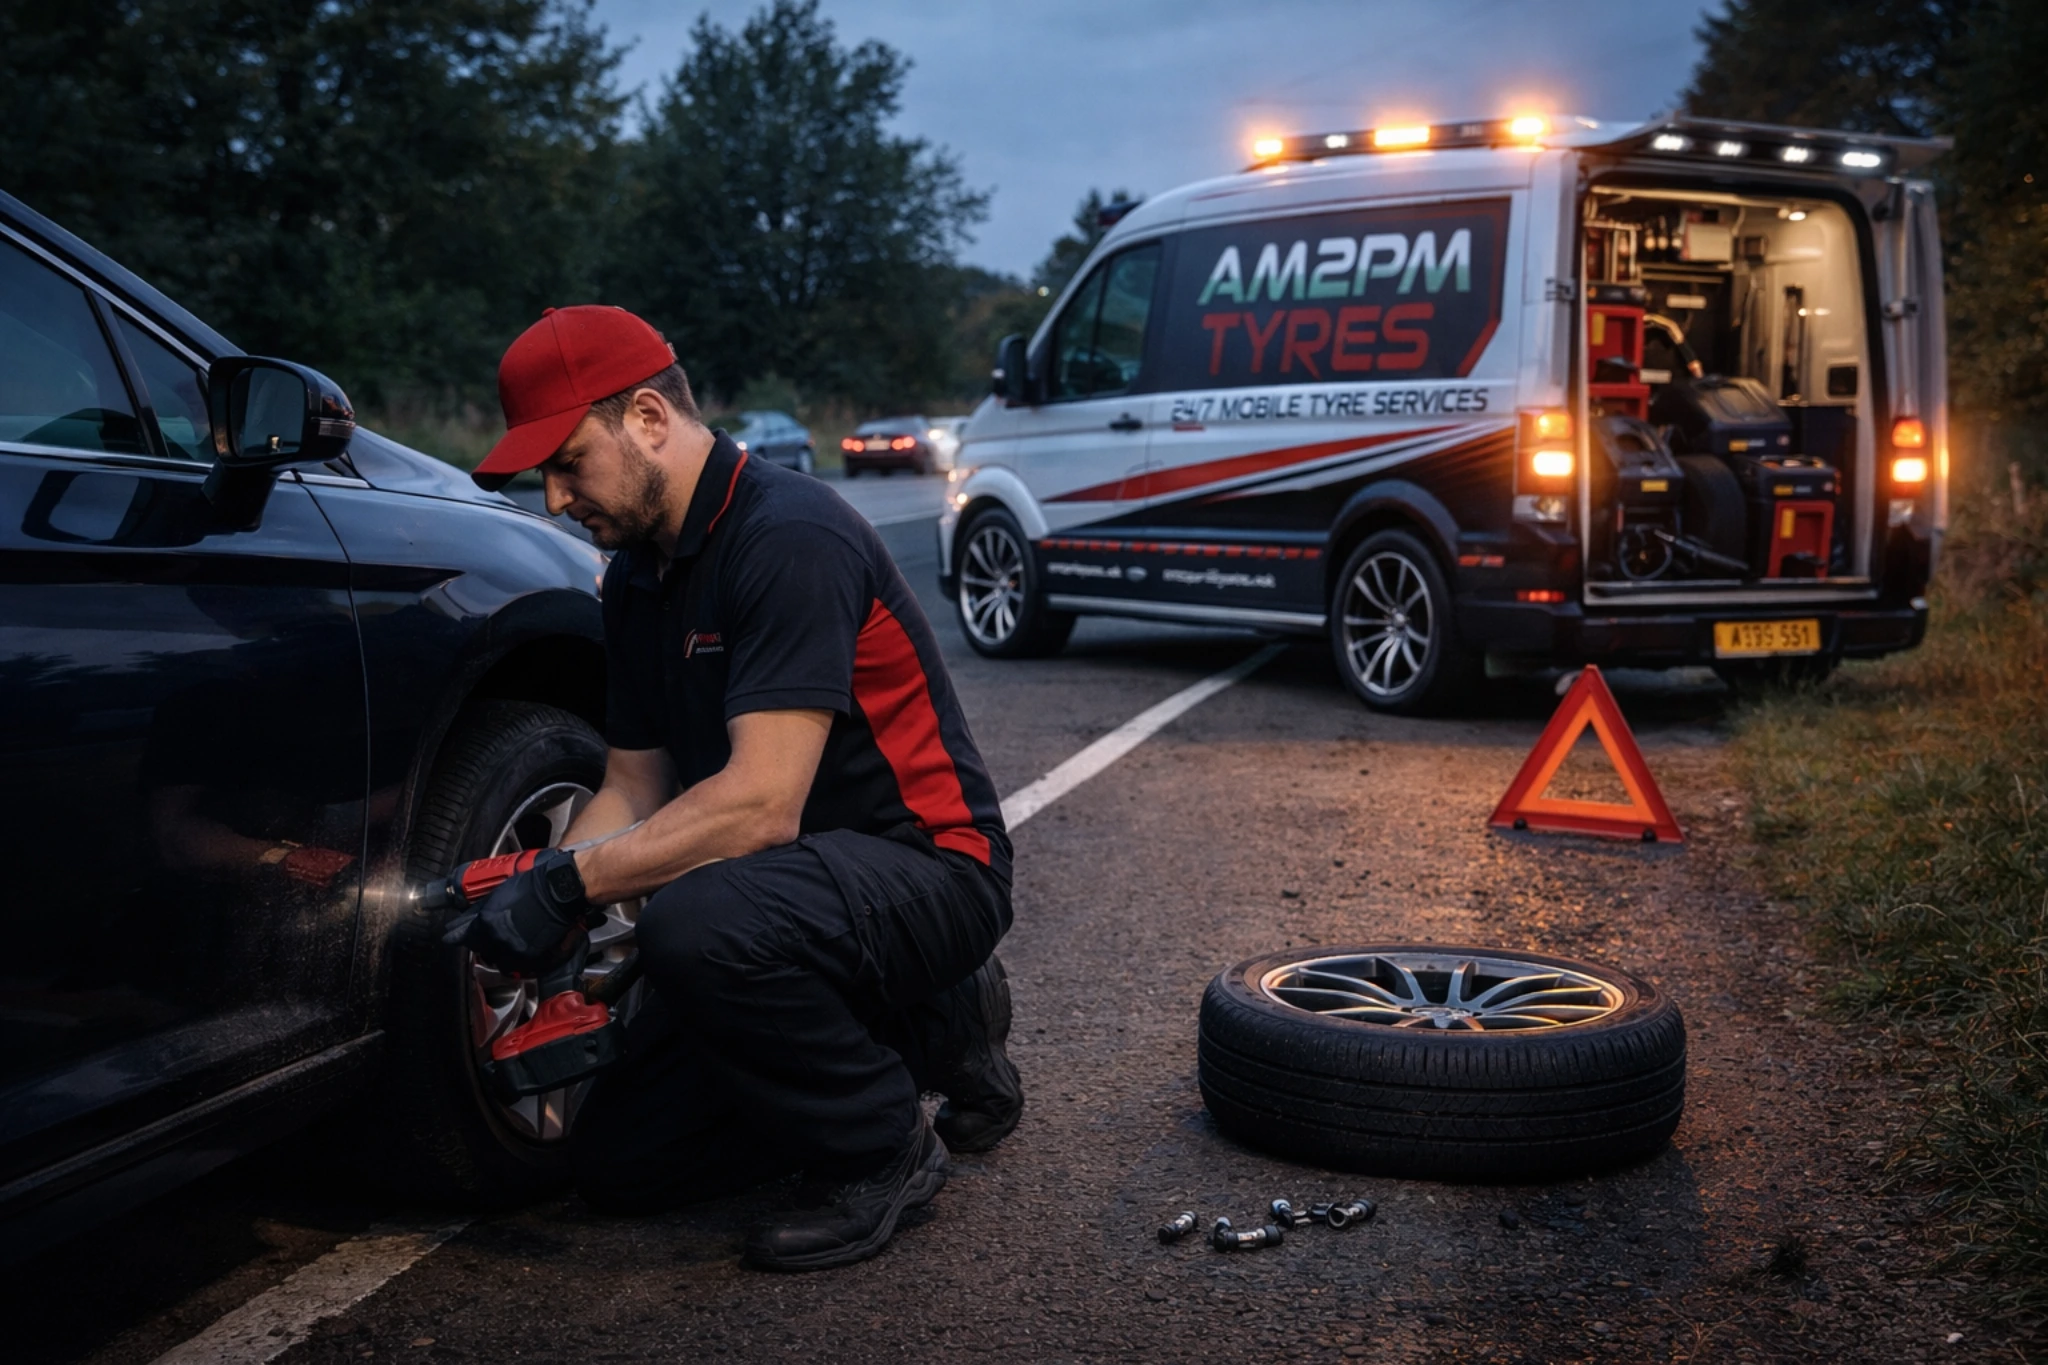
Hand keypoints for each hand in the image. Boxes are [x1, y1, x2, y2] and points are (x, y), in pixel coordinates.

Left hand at [442, 847, 590, 973]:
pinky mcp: (535, 959)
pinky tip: (521, 950)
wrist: (561, 891)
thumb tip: (467, 919)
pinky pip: (519, 966)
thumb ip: (480, 910)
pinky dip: (518, 960)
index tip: (452, 936)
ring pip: (499, 961)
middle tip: (488, 936)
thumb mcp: (499, 893)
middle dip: (482, 944)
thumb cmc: (534, 885)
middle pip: (482, 951)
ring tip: (507, 944)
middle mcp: (499, 942)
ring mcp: (517, 952)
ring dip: (500, 954)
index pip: (463, 937)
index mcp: (487, 924)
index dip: (457, 936)